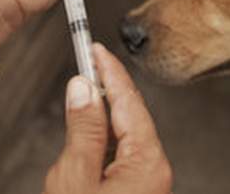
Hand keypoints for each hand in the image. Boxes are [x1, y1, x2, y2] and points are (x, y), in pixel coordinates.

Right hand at [44, 44, 172, 193]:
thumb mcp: (76, 177)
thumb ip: (82, 130)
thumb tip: (82, 89)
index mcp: (147, 162)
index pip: (128, 100)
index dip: (109, 70)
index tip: (95, 49)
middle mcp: (154, 171)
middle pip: (130, 115)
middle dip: (106, 88)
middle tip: (88, 62)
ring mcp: (147, 184)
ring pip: (124, 136)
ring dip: (101, 116)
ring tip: (81, 96)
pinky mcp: (135, 192)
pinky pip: (121, 156)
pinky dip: (103, 140)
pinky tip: (86, 137)